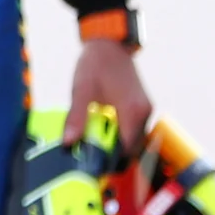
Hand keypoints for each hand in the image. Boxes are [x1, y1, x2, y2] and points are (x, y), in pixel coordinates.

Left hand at [65, 34, 152, 153]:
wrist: (110, 43)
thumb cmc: (96, 64)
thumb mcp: (81, 91)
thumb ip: (76, 118)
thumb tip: (68, 143)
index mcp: (132, 111)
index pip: (126, 150)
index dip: (111, 163)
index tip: (94, 170)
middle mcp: (144, 112)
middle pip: (132, 149)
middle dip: (113, 158)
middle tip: (91, 163)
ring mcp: (146, 110)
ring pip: (134, 140)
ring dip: (117, 147)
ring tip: (95, 149)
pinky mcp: (142, 107)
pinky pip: (133, 130)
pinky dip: (120, 136)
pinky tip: (102, 134)